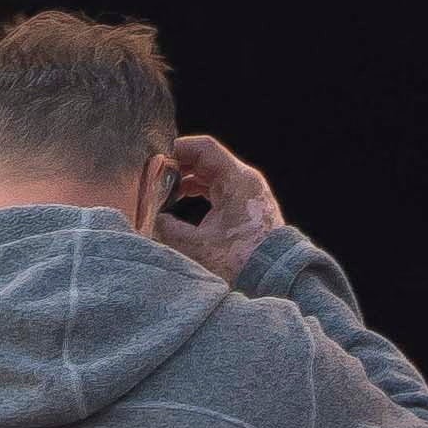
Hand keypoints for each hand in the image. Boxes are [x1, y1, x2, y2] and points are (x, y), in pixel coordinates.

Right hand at [144, 130, 283, 278]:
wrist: (274, 279)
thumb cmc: (241, 262)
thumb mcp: (197, 246)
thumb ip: (169, 229)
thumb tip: (153, 219)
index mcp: (237, 180)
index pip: (204, 148)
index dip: (177, 149)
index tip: (156, 160)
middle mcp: (244, 180)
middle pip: (205, 159)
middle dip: (177, 167)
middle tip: (153, 178)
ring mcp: (246, 192)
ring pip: (209, 174)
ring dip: (186, 180)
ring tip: (163, 193)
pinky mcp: (245, 206)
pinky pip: (217, 188)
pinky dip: (197, 191)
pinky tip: (178, 202)